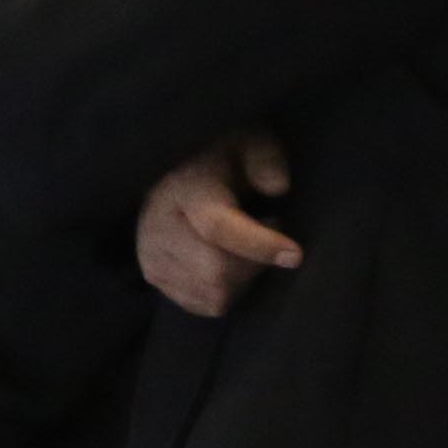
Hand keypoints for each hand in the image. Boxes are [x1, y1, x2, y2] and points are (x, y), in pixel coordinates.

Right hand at [137, 135, 303, 319]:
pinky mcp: (154, 276)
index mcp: (185, 188)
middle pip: (216, 271)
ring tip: (246, 247)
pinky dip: (229, 290)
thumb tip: (278, 188)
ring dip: (244, 279)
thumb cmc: (221, 159)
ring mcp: (152, 254)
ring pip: (214, 294)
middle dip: (255, 262)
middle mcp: (159, 225)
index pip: (217, 226)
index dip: (259, 244)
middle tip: (268, 236)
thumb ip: (265, 158)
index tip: (295, 254)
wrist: (173, 172)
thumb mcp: (249, 142)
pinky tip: (229, 262)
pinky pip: (206, 304)